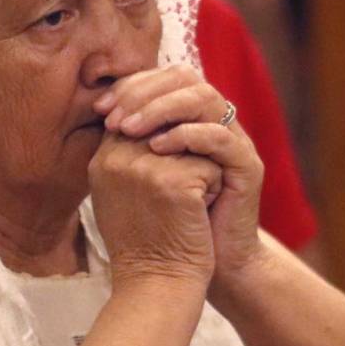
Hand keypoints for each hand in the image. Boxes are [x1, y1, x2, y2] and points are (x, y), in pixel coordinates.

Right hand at [89, 129, 220, 288]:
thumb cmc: (145, 245)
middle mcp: (117, 158)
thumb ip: (128, 156)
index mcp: (102, 160)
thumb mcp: (121, 195)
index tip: (169, 182)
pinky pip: (210, 164)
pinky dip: (213, 190)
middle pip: (168, 125)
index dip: (165, 139)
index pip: (141, 118)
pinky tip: (197, 216)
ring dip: (199, 172)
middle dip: (184, 156)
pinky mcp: (174, 181)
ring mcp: (144, 167)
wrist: (157, 287)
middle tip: (176, 201)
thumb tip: (152, 120)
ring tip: (186, 207)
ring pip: (193, 142)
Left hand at [96, 65, 266, 285]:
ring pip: (204, 98)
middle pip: (186, 78)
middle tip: (113, 117)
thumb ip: (126, 140)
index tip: (100, 108)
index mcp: (190, 119)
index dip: (132, 86)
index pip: (164, 78)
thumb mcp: (136, 172)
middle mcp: (216, 122)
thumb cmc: (158, 221)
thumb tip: (95, 109)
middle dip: (145, 92)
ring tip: (129, 129)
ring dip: (161, 108)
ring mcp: (235, 142)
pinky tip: (157, 148)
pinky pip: (221, 136)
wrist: (190, 267)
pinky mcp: (248, 166)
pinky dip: (187, 136)